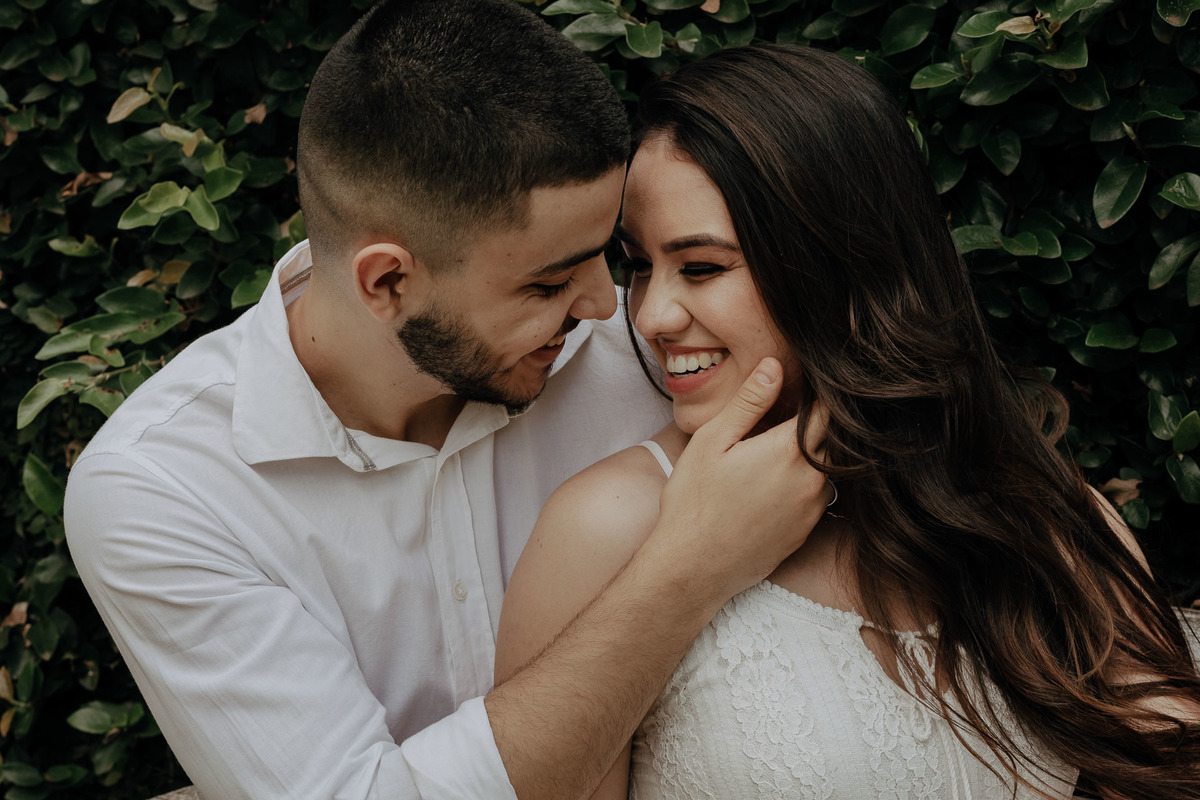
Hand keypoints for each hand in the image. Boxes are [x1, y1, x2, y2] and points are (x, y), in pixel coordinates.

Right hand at [647, 357, 830, 606]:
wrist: (694, 568)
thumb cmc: (695, 502)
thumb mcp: (712, 441)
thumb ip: (748, 402)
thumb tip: (774, 367)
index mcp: (789, 451)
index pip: (826, 410)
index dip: (817, 395)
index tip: (803, 388)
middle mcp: (812, 480)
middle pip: (832, 439)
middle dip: (816, 425)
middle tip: (785, 417)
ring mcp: (813, 510)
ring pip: (827, 468)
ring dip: (810, 456)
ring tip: (773, 453)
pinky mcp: (806, 532)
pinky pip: (817, 496)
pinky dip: (803, 483)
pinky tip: (770, 486)